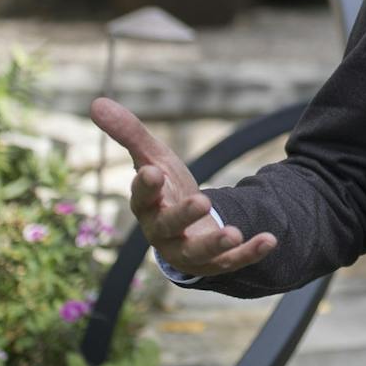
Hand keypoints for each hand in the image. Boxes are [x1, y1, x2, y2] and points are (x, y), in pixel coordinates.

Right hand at [89, 97, 276, 277]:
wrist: (188, 226)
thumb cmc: (166, 188)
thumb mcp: (153, 158)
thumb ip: (130, 134)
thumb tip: (96, 102)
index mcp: (147, 206)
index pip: (141, 197)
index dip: (145, 187)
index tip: (151, 171)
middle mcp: (163, 231)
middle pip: (168, 226)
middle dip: (183, 215)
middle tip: (201, 201)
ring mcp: (188, 250)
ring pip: (197, 253)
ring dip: (215, 243)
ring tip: (234, 233)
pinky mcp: (214, 263)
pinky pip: (231, 262)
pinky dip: (249, 252)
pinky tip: (269, 240)